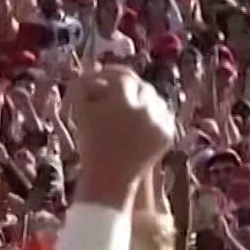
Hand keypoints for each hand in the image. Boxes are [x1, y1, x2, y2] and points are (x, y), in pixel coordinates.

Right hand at [66, 65, 174, 208]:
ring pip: (154, 99)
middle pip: (140, 85)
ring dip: (141, 101)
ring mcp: (161, 120)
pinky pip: (162, 115)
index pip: (121, 76)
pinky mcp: (169, 132)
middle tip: (116, 94)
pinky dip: (152, 116)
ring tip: (128, 110)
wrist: (110, 177)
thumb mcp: (81, 113)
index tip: (102, 76)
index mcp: (122, 100)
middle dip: (128, 89)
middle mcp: (146, 107)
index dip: (110, 74)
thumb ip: (83, 86)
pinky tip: (139, 123)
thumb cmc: (91, 145)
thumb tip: (93, 71)